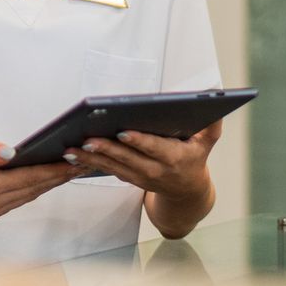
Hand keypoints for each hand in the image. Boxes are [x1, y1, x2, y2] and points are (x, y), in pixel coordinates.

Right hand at [0, 131, 77, 226]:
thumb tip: (11, 153)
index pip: (28, 178)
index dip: (53, 170)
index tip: (75, 162)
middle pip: (31, 190)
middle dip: (57, 177)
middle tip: (84, 164)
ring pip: (25, 197)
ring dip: (47, 184)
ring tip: (70, 169)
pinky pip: (16, 201)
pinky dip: (32, 189)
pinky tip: (46, 177)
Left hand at [66, 119, 220, 202]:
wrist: (187, 192)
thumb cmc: (195, 158)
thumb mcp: (208, 141)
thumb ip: (212, 121)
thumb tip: (214, 93)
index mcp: (173, 158)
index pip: (154, 148)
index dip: (138, 141)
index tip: (122, 132)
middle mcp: (155, 170)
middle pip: (127, 158)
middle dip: (106, 149)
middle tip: (87, 140)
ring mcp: (139, 177)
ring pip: (112, 167)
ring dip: (91, 159)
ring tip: (71, 150)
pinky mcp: (128, 178)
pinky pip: (107, 171)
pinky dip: (90, 164)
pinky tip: (73, 156)